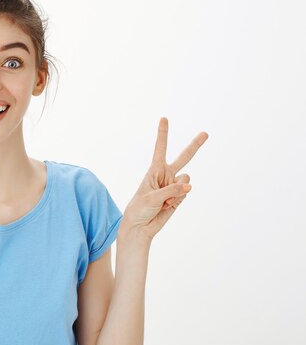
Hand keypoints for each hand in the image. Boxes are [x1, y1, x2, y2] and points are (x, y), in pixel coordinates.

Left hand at [120, 117, 208, 243]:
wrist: (140, 226)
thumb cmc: (139, 209)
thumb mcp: (151, 197)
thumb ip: (171, 190)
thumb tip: (189, 185)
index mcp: (154, 170)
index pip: (160, 148)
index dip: (163, 134)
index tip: (164, 118)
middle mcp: (166, 175)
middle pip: (184, 157)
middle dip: (195, 145)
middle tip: (206, 133)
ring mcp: (174, 185)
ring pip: (186, 180)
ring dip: (177, 190)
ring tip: (163, 201)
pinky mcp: (179, 196)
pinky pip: (186, 193)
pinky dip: (178, 200)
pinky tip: (167, 206)